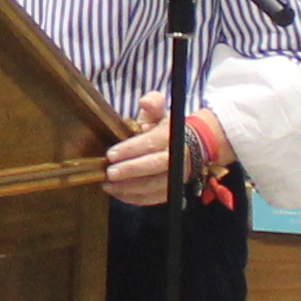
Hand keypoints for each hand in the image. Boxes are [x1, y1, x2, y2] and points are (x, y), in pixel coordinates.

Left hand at [102, 109, 234, 205]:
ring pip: (154, 186)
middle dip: (130, 170)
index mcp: (171, 136)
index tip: (111, 154)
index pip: (151, 143)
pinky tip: (118, 194)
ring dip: (129, 188)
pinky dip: (135, 198)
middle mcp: (177, 158)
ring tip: (108, 185)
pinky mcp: (173, 191)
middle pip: (154, 166)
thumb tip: (145, 101)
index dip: (130, 149)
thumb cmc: (168, 130)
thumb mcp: (161, 114)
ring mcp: (177, 177)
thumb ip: (153, 105)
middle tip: (109, 173)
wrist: (193, 147)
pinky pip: (154, 198)